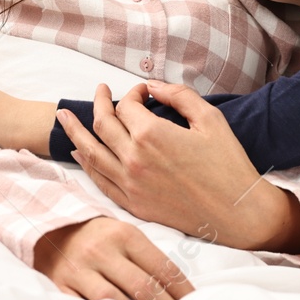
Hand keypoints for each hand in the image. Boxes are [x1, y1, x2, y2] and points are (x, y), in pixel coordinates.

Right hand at [33, 217, 193, 299]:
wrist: (49, 228)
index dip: (182, 291)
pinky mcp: (60, 286)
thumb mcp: (124, 235)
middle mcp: (102, 250)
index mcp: (124, 234)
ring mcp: (79, 269)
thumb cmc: (98, 236)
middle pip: (142, 287)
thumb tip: (178, 292)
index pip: (162, 267)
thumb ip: (147, 258)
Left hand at [58, 80, 292, 251]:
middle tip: (99, 91)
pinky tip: (78, 152)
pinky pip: (100, 180)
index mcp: (151, 134)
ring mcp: (130, 184)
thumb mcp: (210, 118)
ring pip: (91, 153)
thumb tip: (153, 87)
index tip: (144, 92)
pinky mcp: (133, 204)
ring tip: (62, 117)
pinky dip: (86, 164)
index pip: (126, 105)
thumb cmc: (228, 164)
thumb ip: (178, 96)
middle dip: (98, 103)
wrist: (237, 213)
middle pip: (102, 124)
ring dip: (75, 131)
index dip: (132, 93)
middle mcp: (133, 159)